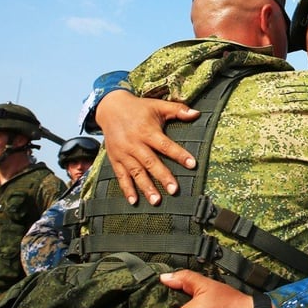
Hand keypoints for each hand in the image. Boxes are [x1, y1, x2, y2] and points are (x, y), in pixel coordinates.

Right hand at [96, 90, 199, 204]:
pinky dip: (126, 189)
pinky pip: (121, 176)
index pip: (165, 145)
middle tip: (174, 190)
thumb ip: (177, 110)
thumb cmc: (139, 108)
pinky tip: (134, 201)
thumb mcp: (158, 106)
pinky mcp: (115, 159)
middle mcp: (134, 143)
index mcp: (147, 131)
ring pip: (136, 172)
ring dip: (146, 187)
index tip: (192, 164)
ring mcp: (124, 153)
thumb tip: (197, 113)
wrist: (109, 108)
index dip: (179, 154)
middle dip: (162, 176)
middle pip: (150, 162)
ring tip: (156, 201)